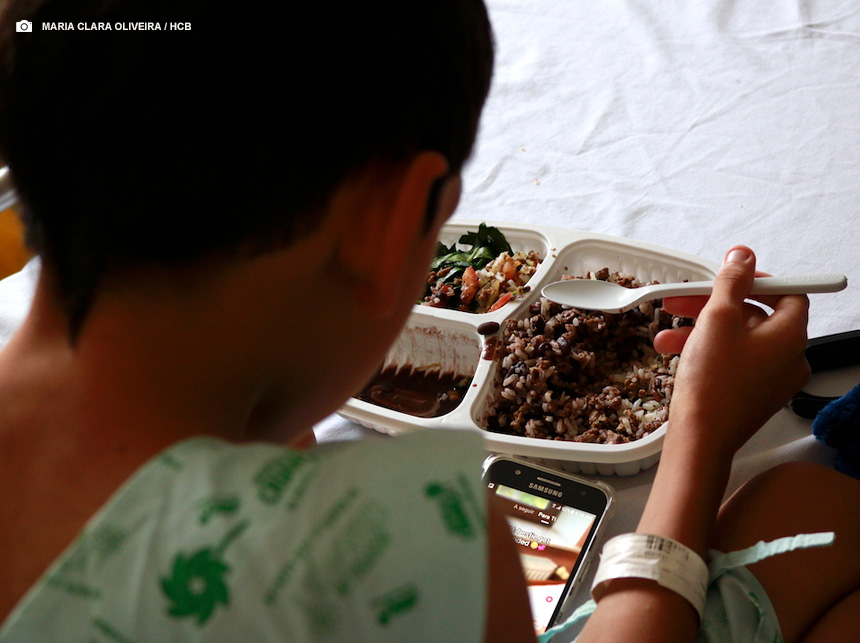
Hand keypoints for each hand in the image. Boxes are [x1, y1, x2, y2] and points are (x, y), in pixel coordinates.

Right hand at [654, 246, 809, 456]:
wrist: (700, 437)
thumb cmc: (712, 380)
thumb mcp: (717, 318)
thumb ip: (731, 281)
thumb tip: (744, 256)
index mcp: (790, 336)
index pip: (789, 294)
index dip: (757, 281)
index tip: (727, 277)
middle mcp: (788, 358)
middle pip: (756, 316)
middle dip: (714, 305)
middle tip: (683, 299)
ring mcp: (770, 380)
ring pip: (737, 340)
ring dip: (701, 329)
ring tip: (665, 331)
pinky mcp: (751, 395)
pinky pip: (732, 361)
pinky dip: (706, 351)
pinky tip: (673, 350)